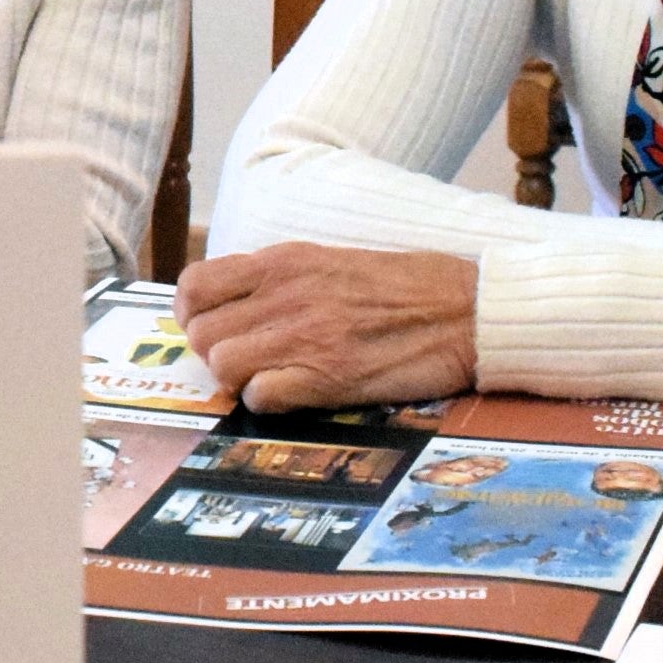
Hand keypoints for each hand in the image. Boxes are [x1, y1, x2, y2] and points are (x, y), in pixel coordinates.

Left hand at [175, 245, 479, 413]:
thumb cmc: (409, 287)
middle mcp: (287, 295)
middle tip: (246, 361)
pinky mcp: (327, 378)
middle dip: (216, 353)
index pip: (196, 286)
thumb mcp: (334, 260)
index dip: (193, 315)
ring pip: (223, 366)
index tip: (211, 328)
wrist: (469, 310)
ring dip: (239, 380)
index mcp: (286, 260)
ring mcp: (305, 336)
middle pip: (202, 334)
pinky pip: (260, 397)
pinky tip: (295, 394)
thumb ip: (282, 278)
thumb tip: (237, 303)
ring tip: (271, 378)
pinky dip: (268, 402)